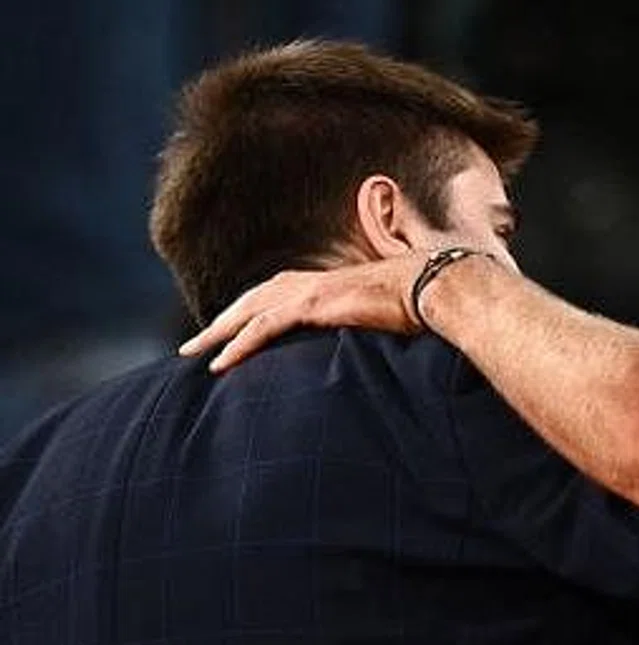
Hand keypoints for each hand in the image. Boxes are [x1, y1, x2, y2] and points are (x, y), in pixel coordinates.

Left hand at [177, 255, 425, 371]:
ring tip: (195, 352)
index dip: (252, 309)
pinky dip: (240, 343)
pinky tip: (221, 361)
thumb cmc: (423, 300)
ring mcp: (313, 291)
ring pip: (251, 310)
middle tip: (194, 344)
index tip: (232, 328)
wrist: (437, 286)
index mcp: (330, 283)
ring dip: (219, 331)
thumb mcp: (388, 311)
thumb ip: (372, 317)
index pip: (279, 293)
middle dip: (223, 320)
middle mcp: (315, 282)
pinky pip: (266, 326)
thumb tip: (381, 333)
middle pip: (254, 298)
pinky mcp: (315, 305)